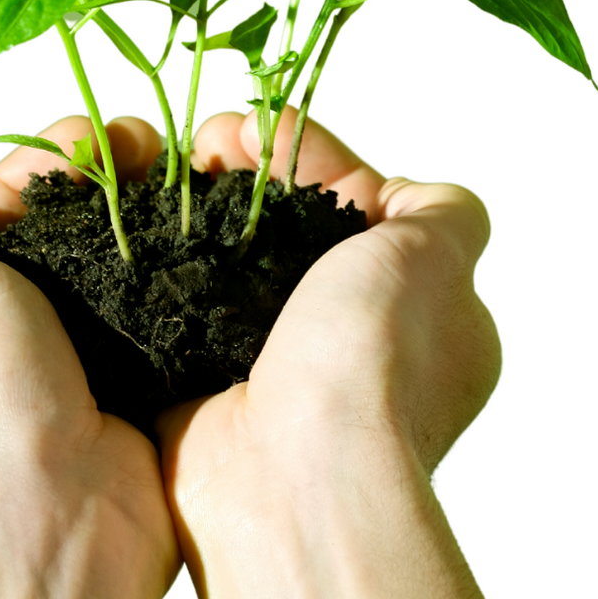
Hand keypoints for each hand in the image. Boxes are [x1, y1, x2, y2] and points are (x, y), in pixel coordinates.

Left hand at [0, 112, 179, 573]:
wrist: (56, 507)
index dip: (47, 159)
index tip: (101, 135)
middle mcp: (6, 330)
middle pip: (57, 226)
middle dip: (103, 177)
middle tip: (155, 147)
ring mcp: (71, 356)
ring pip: (108, 257)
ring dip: (142, 213)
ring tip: (184, 175)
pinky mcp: (128, 377)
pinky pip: (146, 301)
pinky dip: (167, 263)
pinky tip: (197, 231)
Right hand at [155, 103, 504, 543]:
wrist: (293, 476)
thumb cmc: (375, 361)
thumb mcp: (440, 259)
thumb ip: (447, 211)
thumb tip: (425, 194)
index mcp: (413, 303)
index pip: (360, 196)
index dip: (311, 149)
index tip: (261, 122)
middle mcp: (345, 327)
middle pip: (293, 217)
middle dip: (251, 168)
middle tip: (204, 140)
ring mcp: (274, 350)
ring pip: (238, 247)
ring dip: (206, 201)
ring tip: (171, 164)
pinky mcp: (209, 368)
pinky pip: (192, 289)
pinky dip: (173, 250)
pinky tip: (150, 215)